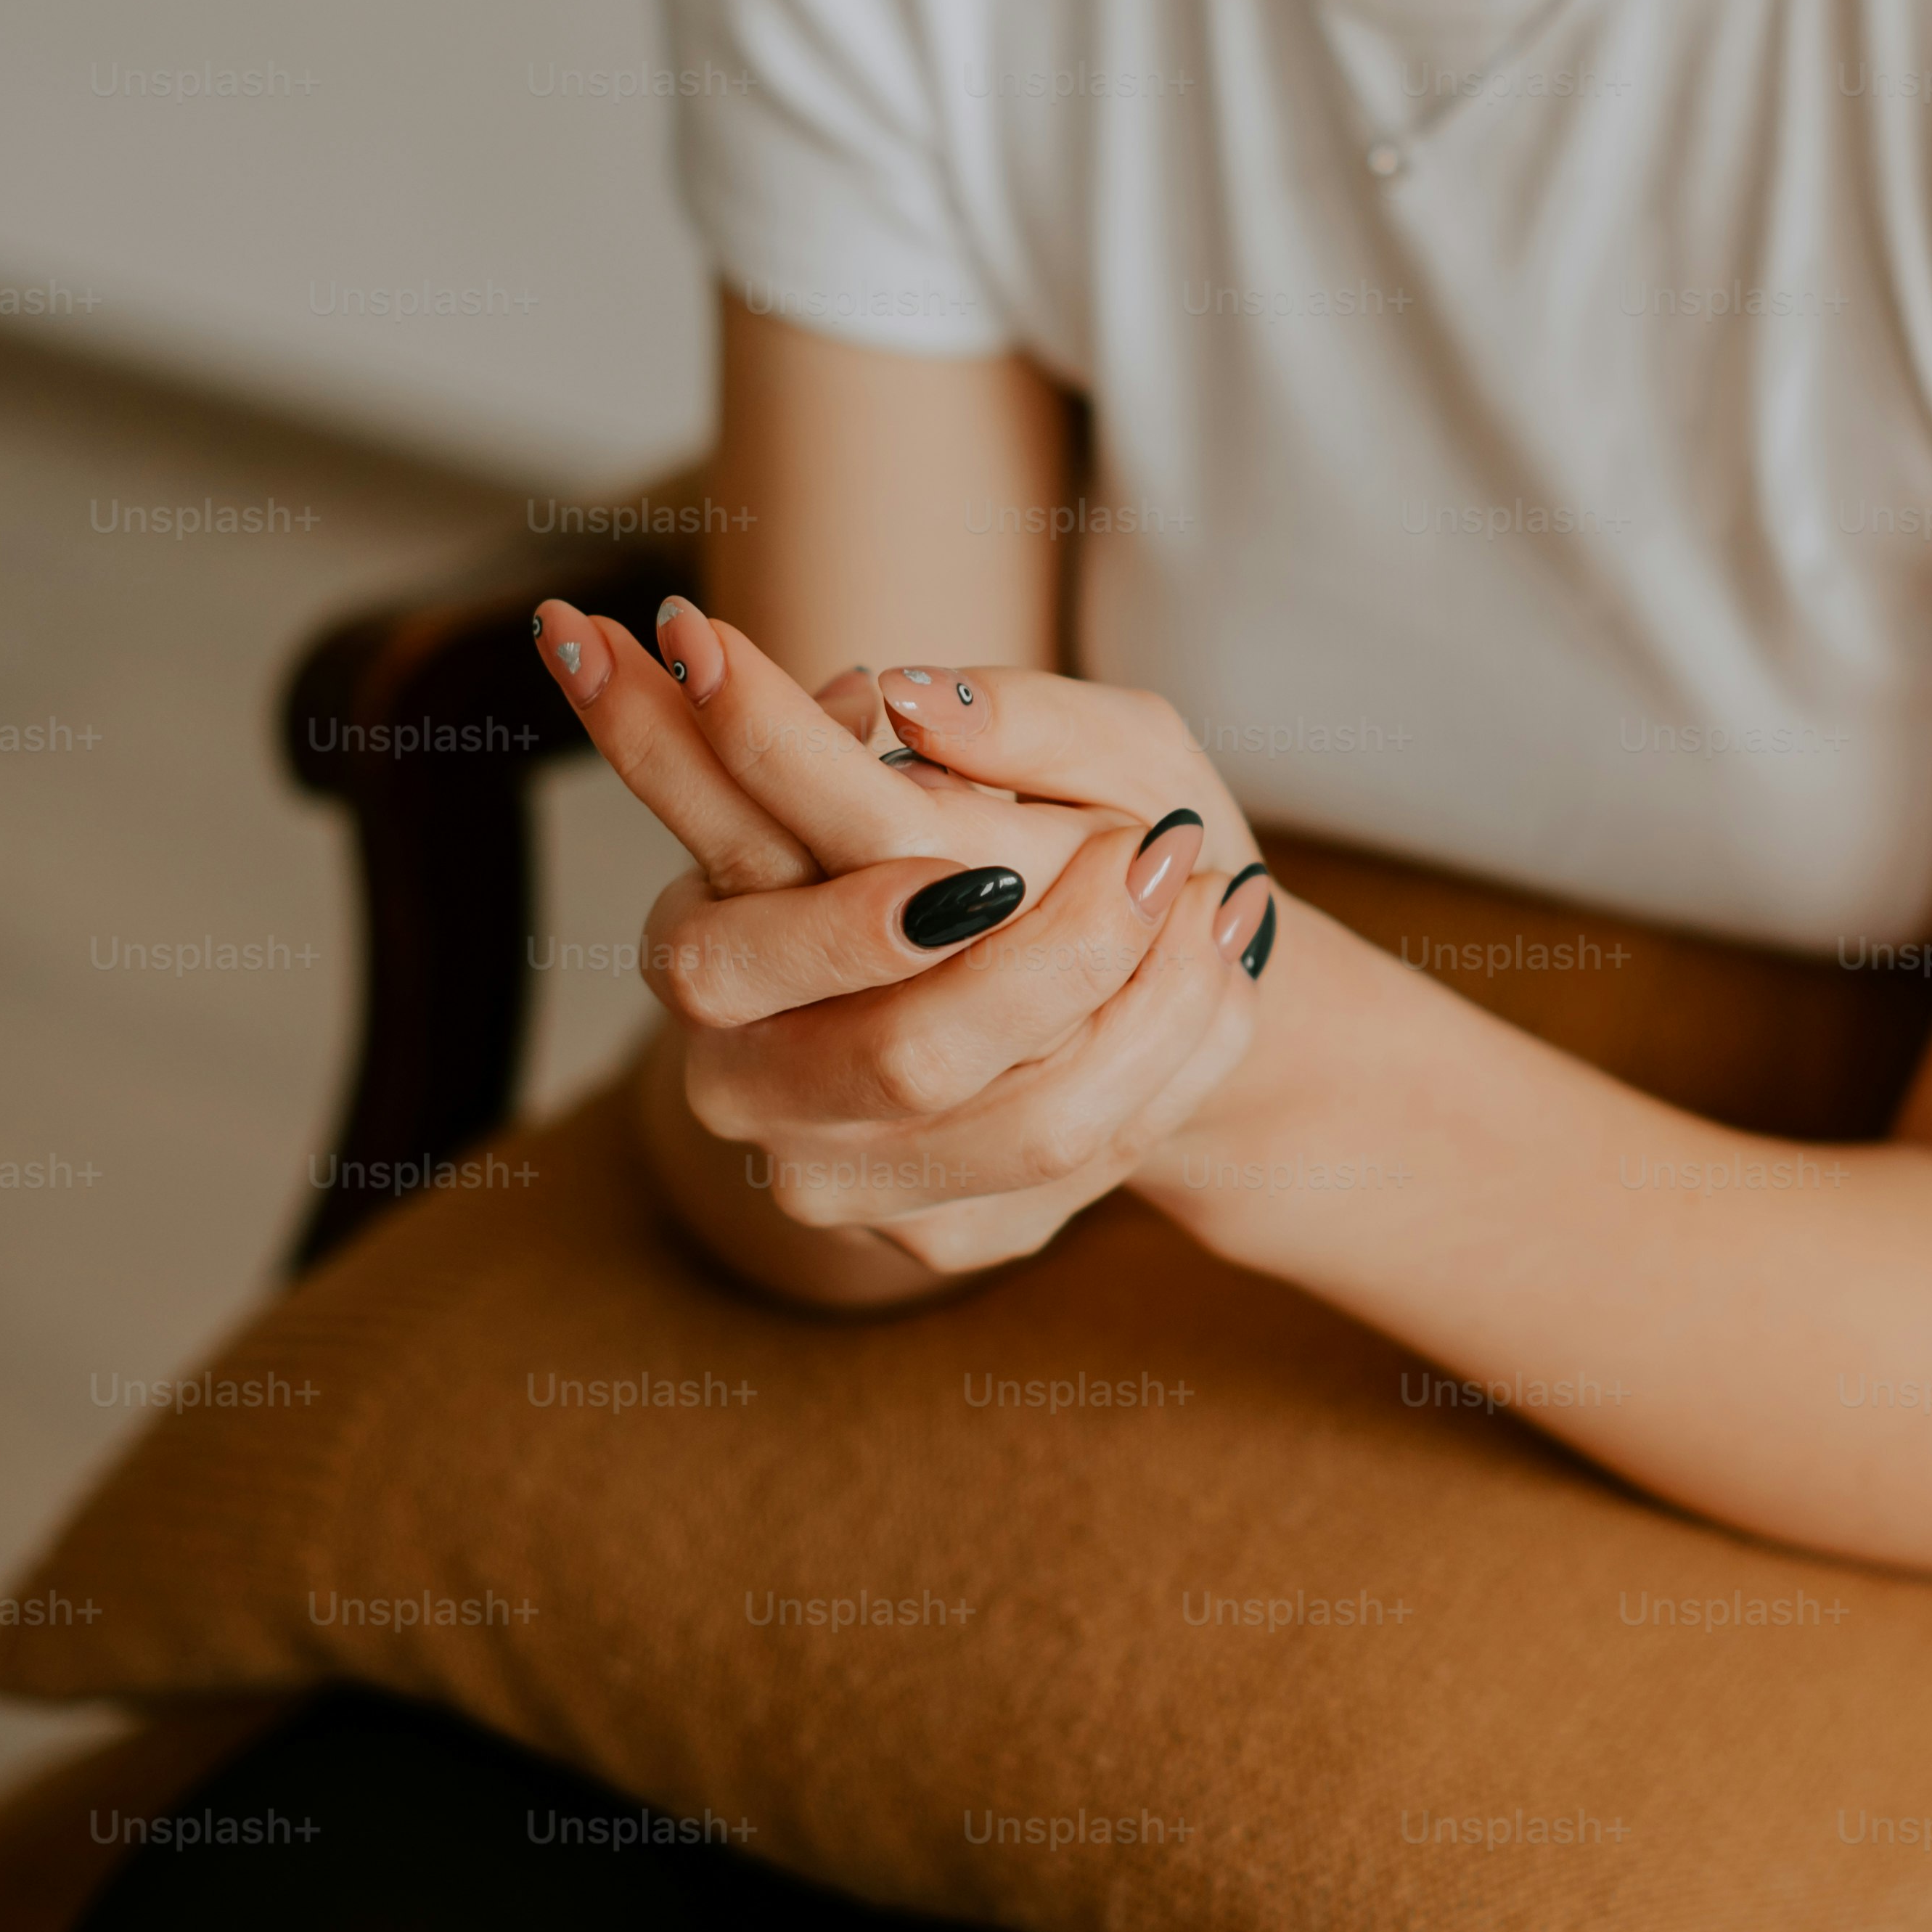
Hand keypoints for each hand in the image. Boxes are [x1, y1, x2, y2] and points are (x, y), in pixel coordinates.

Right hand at [533, 596, 1278, 1281]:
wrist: (1131, 994)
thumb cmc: (1061, 831)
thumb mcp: (1073, 746)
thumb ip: (1002, 715)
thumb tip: (907, 697)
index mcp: (710, 927)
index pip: (721, 904)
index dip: (821, 886)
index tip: (966, 832)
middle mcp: (741, 1069)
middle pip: (908, 1051)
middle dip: (1068, 951)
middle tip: (1159, 850)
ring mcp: (834, 1172)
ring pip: (1028, 1119)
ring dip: (1154, 999)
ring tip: (1215, 894)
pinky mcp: (938, 1235)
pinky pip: (1089, 1160)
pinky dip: (1179, 1053)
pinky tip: (1221, 975)